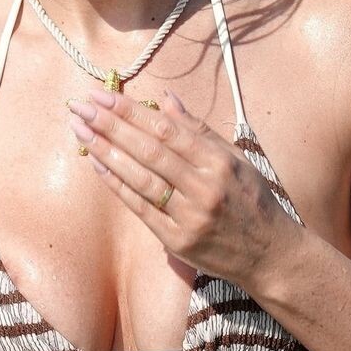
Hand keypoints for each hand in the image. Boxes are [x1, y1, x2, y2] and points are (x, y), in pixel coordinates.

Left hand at [65, 87, 293, 286]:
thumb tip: (165, 100)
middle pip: (150, 151)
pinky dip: (118, 185)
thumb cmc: (253, 201)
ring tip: (81, 132)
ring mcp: (190, 216)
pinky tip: (98, 165)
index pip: (167, 130)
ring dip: (107, 153)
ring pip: (142, 179)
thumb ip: (199, 130)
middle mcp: (205, 187)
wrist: (270, 255)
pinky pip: (141, 209)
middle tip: (81, 107)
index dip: (132, 111)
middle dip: (111, 125)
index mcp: (220, 161)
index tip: (103, 95)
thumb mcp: (236, 159)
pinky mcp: (178, 241)